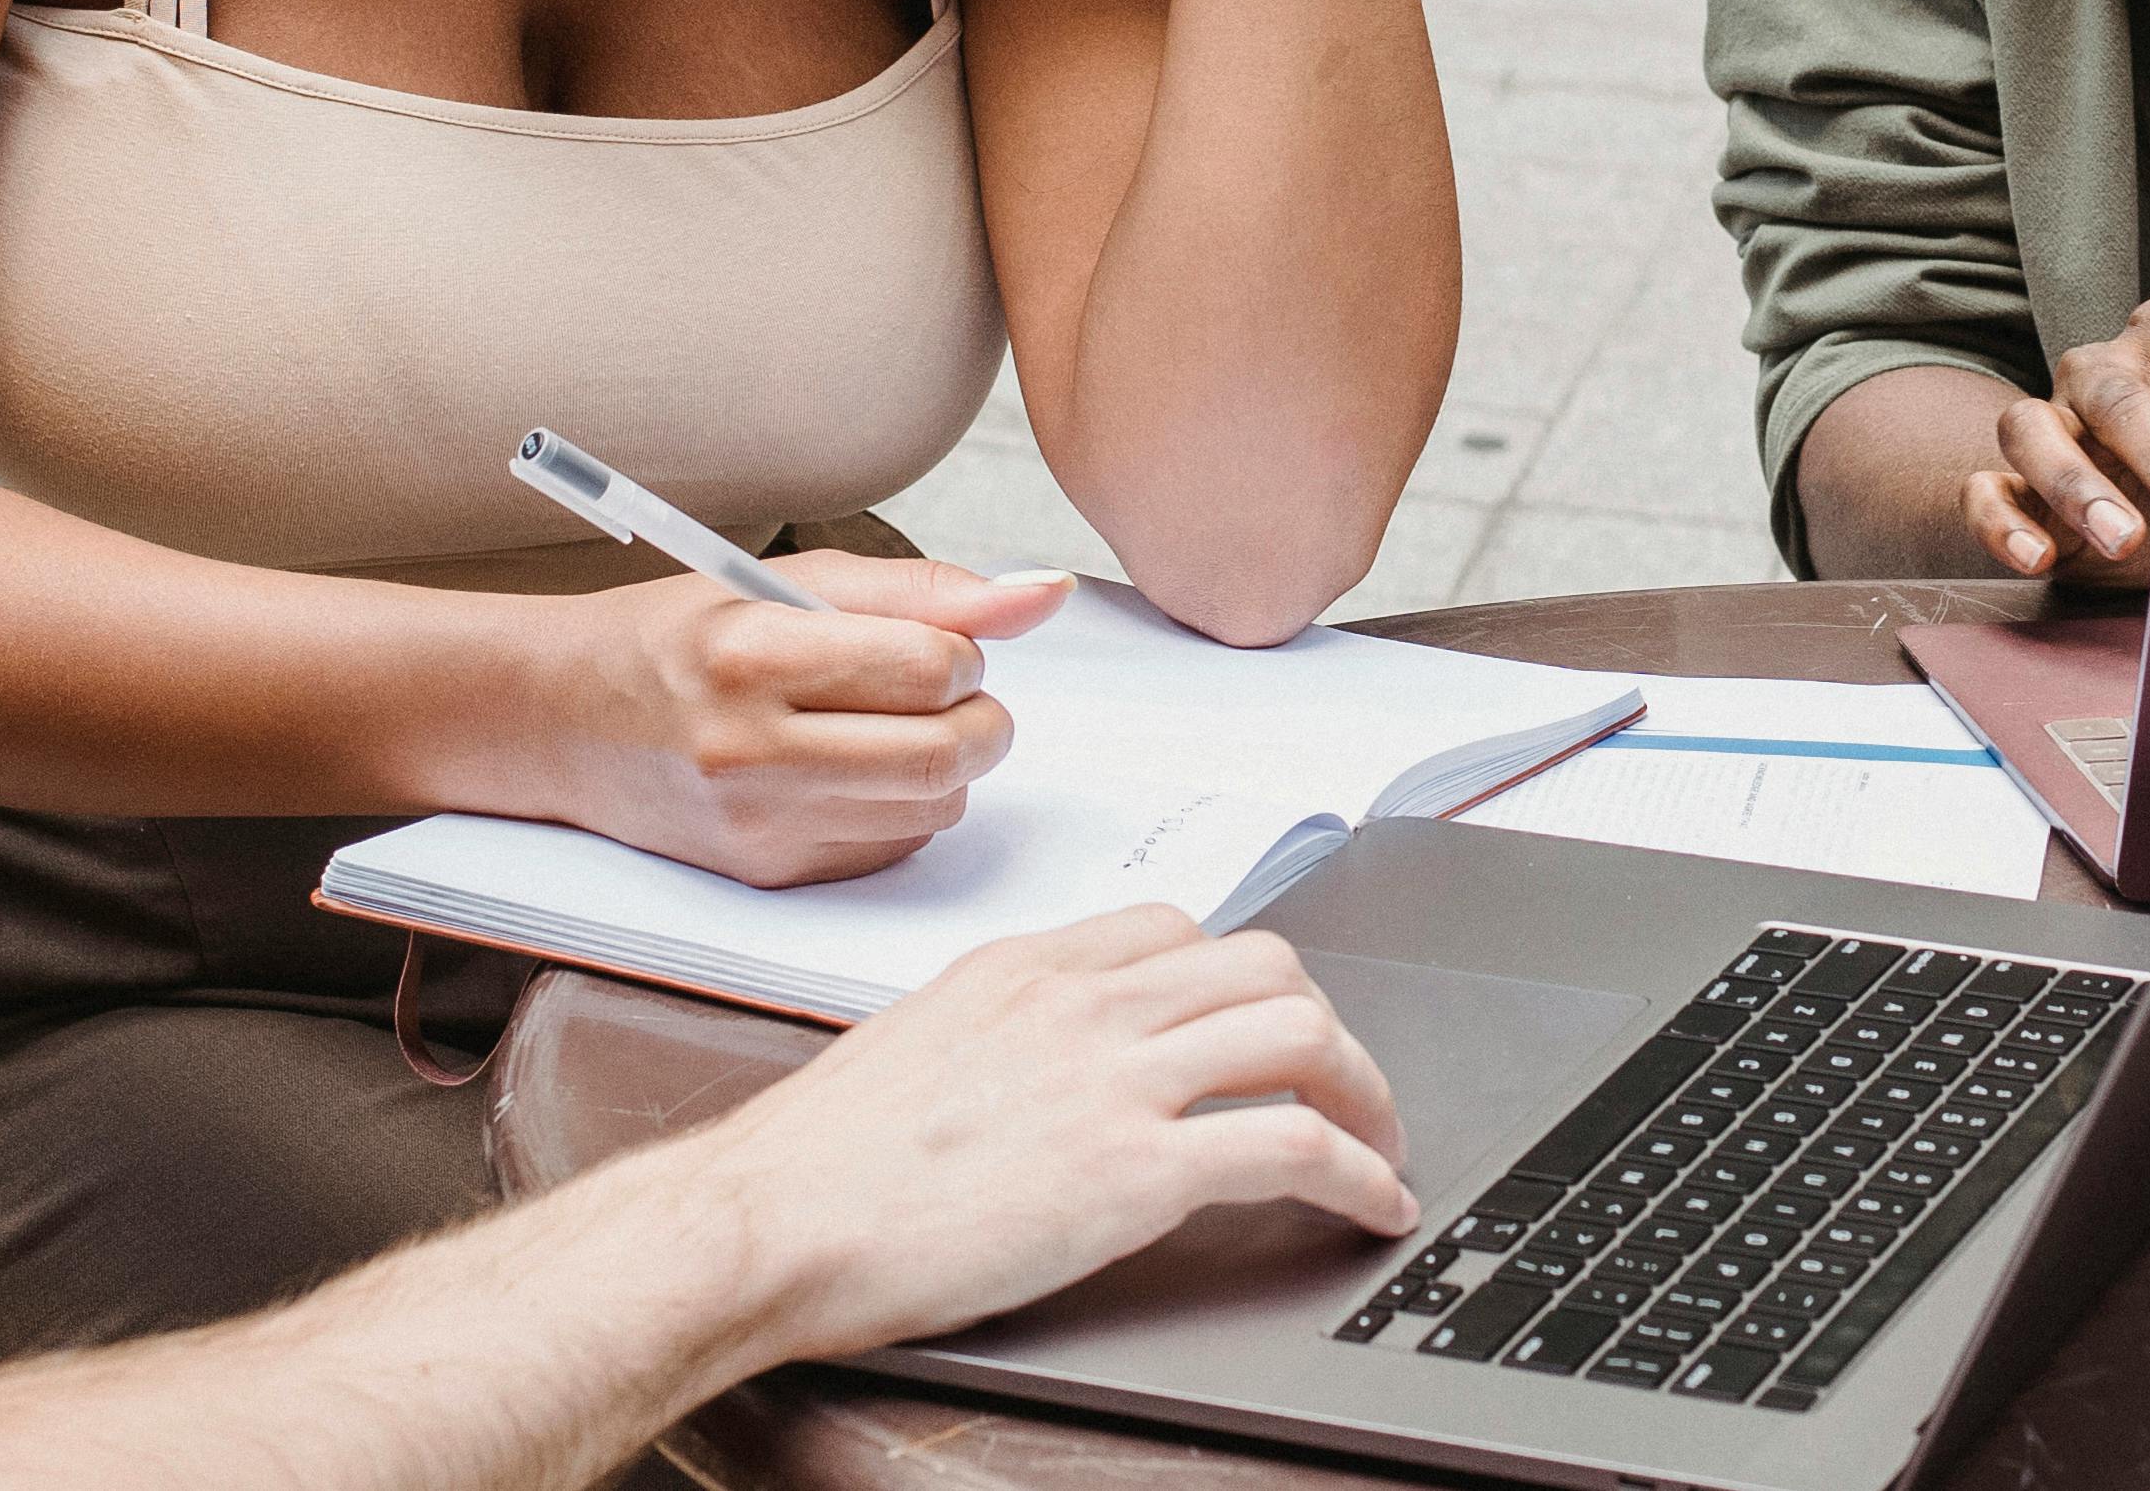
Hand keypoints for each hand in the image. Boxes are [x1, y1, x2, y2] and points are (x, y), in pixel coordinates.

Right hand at [535, 554, 1077, 885]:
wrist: (565, 719)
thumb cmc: (681, 636)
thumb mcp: (790, 581)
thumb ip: (924, 590)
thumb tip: (1043, 595)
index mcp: (754, 654)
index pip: (930, 666)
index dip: (962, 653)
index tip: (939, 647)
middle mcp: (751, 750)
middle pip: (945, 752)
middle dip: (979, 718)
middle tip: (950, 693)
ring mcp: (760, 825)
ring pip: (935, 806)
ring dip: (946, 764)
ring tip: (893, 726)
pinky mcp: (769, 874)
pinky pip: (894, 848)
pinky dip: (903, 808)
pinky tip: (854, 772)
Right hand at [689, 907, 1417, 1358]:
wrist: (770, 1219)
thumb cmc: (815, 1163)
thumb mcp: (913, 1049)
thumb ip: (993, 1038)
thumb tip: (1033, 1073)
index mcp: (1024, 969)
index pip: (1177, 930)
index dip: (1243, 982)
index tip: (1266, 1030)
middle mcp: (1080, 1003)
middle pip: (1263, 967)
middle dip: (1326, 1029)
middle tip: (1345, 1090)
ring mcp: (1113, 1078)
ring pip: (1300, 1034)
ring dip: (1365, 1094)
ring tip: (1378, 1147)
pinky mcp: (1135, 1170)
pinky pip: (1293, 1146)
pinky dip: (1358, 1175)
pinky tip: (1371, 1207)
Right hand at [1965, 296, 2149, 586]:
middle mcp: (2099, 374)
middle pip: (2107, 394)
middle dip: (2148, 450)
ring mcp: (2051, 424)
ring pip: (2028, 429)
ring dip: (2073, 485)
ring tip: (2119, 539)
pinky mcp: (2014, 486)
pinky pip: (1982, 492)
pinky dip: (2003, 525)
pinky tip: (2038, 558)